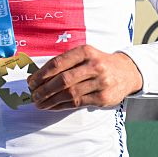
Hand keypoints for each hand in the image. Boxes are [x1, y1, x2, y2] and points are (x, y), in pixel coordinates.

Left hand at [28, 44, 142, 109]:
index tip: (31, 82)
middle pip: (63, 80)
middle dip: (44, 89)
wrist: (127, 72)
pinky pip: (78, 103)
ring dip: (51, 100)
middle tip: (33, 95)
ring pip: (70, 93)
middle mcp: (94, 66)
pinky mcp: (104, 97)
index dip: (41, 74)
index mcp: (85, 51)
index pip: (58, 63)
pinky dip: (62, 105)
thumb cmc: (97, 62)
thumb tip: (39, 77)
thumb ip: (65, 63)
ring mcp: (101, 82)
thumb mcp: (84, 55)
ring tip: (39, 103)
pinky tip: (53, 106)